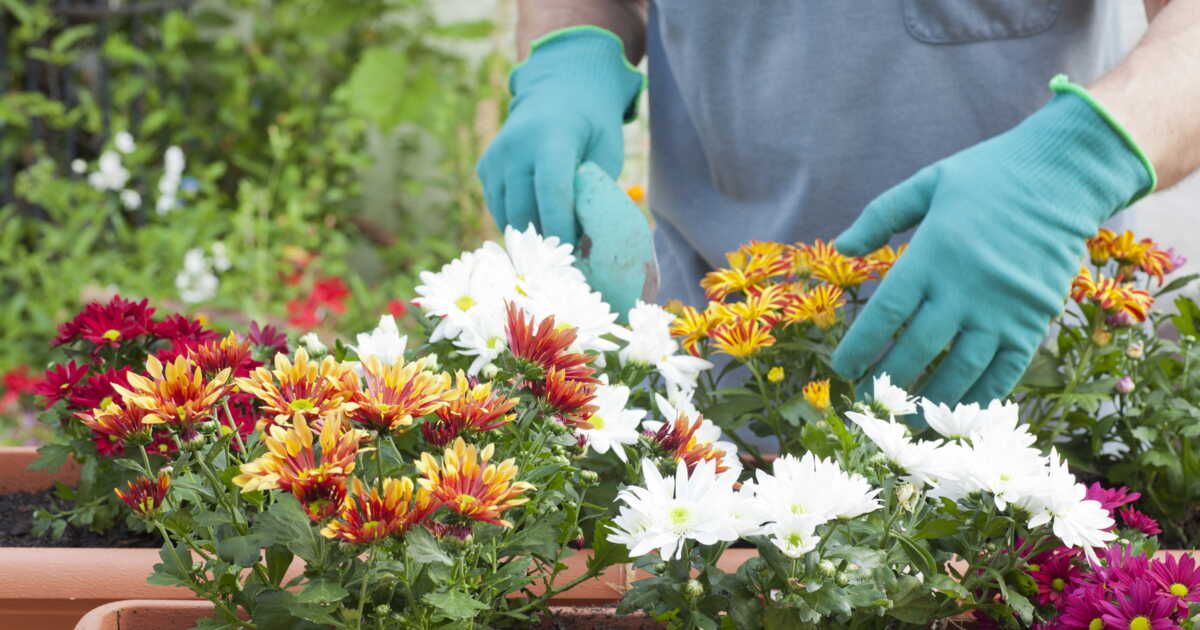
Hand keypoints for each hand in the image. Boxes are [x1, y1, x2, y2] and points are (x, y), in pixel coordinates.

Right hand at [476, 27, 642, 245]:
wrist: (559, 90)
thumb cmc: (592, 127)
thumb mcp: (606, 152)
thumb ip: (594, 191)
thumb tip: (584, 240)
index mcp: (552, 137)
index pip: (551, 191)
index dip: (560, 227)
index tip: (573, 252)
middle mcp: (516, 146)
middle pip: (525, 210)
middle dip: (546, 239)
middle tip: (567, 255)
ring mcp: (495, 156)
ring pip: (507, 216)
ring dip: (531, 234)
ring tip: (555, 238)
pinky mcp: (485, 167)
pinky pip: (498, 208)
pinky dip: (517, 221)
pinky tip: (538, 218)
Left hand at [831, 79, 1154, 405]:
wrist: (1065, 175)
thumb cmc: (989, 176)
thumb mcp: (928, 182)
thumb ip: (881, 215)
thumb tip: (842, 248)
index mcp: (932, 254)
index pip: (885, 313)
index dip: (860, 347)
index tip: (842, 369)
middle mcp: (965, 288)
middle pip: (918, 348)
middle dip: (889, 379)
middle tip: (871, 400)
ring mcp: (1002, 308)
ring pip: (960, 369)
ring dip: (931, 399)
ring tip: (910, 417)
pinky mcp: (1034, 320)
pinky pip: (1005, 369)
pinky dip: (982, 396)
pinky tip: (961, 412)